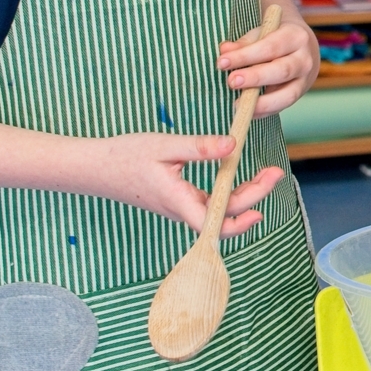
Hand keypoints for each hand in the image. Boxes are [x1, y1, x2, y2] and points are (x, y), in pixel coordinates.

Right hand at [87, 132, 286, 236]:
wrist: (94, 167)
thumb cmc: (125, 156)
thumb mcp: (165, 146)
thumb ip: (199, 147)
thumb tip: (233, 145)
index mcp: (178, 201)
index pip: (214, 224)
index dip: (240, 223)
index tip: (262, 209)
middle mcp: (181, 209)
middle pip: (224, 216)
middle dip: (254, 197)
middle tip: (276, 172)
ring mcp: (179, 207)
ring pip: (218, 211)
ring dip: (244, 195)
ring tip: (266, 173)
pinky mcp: (177, 200)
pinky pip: (209, 203)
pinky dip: (229, 192)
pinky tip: (240, 176)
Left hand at [220, 0, 319, 116]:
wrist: (304, 46)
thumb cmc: (277, 36)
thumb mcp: (263, 31)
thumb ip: (244, 42)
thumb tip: (225, 51)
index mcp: (295, 36)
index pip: (270, 47)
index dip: (245, 56)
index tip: (222, 62)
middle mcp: (305, 59)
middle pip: (282, 70)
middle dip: (255, 78)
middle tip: (231, 81)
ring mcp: (305, 80)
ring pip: (288, 95)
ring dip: (261, 102)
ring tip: (237, 104)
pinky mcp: (300, 94)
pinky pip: (283, 106)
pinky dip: (264, 111)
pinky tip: (247, 112)